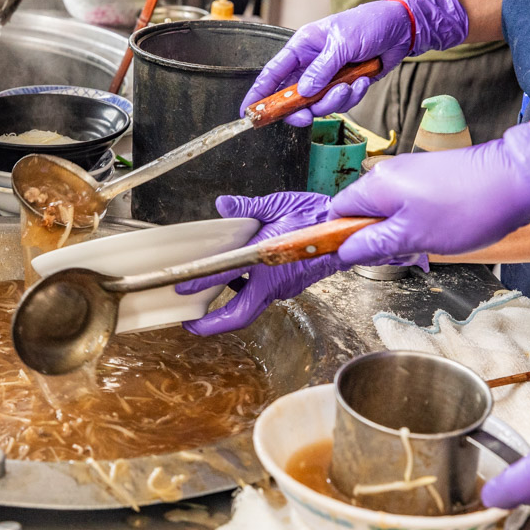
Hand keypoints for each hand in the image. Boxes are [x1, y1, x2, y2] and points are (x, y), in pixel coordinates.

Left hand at [176, 192, 342, 334]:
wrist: (348, 229)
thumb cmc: (317, 217)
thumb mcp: (277, 205)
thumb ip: (247, 208)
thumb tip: (224, 206)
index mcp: (267, 262)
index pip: (224, 275)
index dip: (198, 282)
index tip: (181, 287)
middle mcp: (274, 283)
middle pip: (238, 315)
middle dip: (212, 324)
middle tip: (192, 322)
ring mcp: (283, 288)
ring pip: (250, 307)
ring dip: (228, 309)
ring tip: (207, 303)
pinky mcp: (288, 286)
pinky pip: (262, 296)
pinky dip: (245, 293)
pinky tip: (237, 279)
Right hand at [242, 0, 469, 127]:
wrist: (401, 28)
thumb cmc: (368, 24)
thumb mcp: (342, 43)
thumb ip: (322, 69)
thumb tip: (303, 92)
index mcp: (302, 47)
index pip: (272, 73)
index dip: (258, 93)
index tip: (248, 112)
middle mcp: (311, 64)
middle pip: (293, 97)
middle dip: (301, 108)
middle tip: (307, 115)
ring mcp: (328, 77)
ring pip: (318, 104)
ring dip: (334, 101)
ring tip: (349, 86)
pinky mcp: (345, 86)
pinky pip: (341, 103)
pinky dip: (352, 97)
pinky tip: (362, 82)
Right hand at [330, 121, 529, 264]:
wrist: (517, 181)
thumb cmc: (466, 209)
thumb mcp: (411, 237)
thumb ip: (372, 245)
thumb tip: (343, 251)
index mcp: (376, 184)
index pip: (338, 211)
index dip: (342, 236)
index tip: (358, 256)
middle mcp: (389, 172)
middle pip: (363, 211)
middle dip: (375, 238)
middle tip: (400, 253)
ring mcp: (412, 172)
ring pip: (388, 209)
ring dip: (398, 232)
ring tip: (424, 244)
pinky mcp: (432, 175)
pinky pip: (410, 203)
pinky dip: (416, 221)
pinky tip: (438, 232)